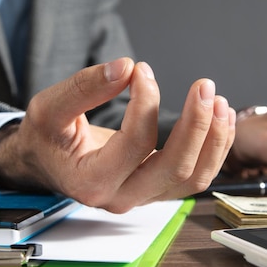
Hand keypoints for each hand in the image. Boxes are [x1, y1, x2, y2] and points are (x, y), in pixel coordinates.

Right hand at [0, 58, 235, 212]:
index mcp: (90, 181)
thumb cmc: (46, 138)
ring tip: (219, 102)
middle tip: (204, 86)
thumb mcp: (49, 107)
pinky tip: (220, 119)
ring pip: (193, 179)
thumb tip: (126, 67)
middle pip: (175, 168)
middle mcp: (120, 197)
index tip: (142, 71)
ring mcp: (141, 198)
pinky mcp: (155, 190)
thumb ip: (84, 87)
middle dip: (197, 125)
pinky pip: (195, 177)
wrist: (46, 162)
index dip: (146, 103)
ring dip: (214, 140)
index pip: (135, 143)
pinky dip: (213, 149)